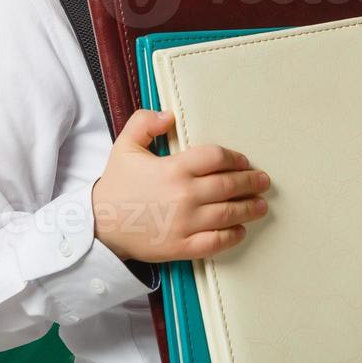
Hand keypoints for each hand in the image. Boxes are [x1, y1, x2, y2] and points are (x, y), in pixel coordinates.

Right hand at [91, 108, 270, 262]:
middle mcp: (183, 195)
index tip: (244, 161)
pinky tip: (240, 230)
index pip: (216, 158)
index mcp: (173, 169)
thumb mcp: (125, 146)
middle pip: (228, 185)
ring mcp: (184, 223)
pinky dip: (232, 236)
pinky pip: (215, 242)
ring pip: (228, 214)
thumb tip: (169, 115)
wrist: (97, 226)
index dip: (235, 159)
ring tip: (261, 205)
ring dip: (249, 208)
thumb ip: (145, 123)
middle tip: (263, 181)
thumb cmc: (115, 185)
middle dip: (251, 183)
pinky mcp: (181, 246)